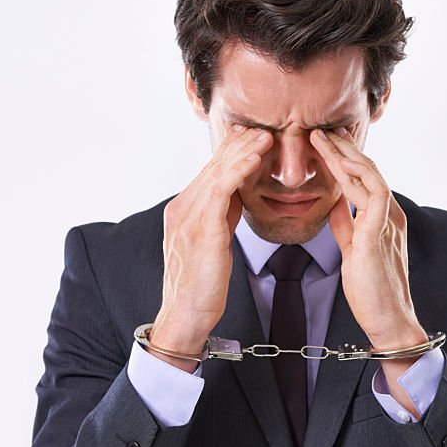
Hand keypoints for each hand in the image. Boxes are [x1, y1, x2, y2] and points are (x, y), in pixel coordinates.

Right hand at [148, 124, 272, 370]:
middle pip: (212, 168)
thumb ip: (220, 216)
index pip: (208, 173)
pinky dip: (238, 171)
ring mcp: (187, 218)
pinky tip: (255, 159)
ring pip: (216, 173)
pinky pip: (220, 191)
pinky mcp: (201, 229)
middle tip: (263, 130)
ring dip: (242, 152)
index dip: (231, 154)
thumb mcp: (212, 243)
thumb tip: (237, 195)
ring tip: (265, 137)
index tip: (252, 139)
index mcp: (182, 211)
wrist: (185, 316)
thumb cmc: (201, 287)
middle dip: (238, 147)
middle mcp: (180, 209)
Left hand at [309, 127, 426, 352]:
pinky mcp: (380, 235)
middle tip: (319, 129)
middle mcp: (389, 215)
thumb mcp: (353, 250)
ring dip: (345, 154)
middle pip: (366, 170)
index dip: (341, 160)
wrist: (388, 321)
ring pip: (370, 176)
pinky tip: (341, 161)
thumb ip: (347, 225)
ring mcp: (387, 223)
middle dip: (342, 148)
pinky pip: (374, 194)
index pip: (361, 180)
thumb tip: (334, 204)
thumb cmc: (372, 291)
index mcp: (382, 218)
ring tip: (323, 136)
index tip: (320, 144)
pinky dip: (359, 174)